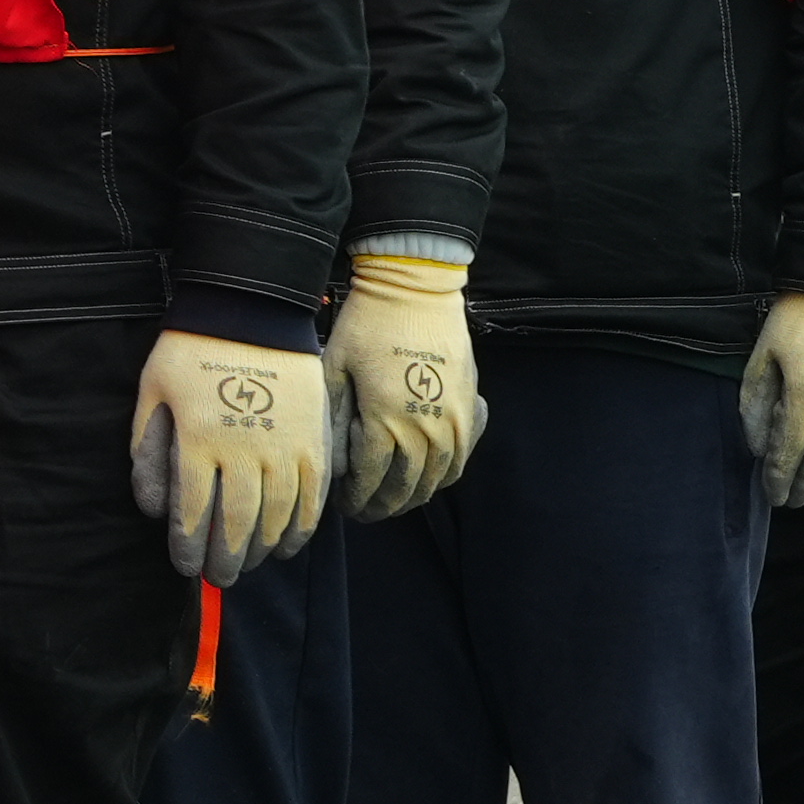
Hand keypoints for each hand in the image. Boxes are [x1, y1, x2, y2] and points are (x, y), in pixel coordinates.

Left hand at [130, 330, 328, 586]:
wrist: (251, 311)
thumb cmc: (191, 351)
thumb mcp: (152, 393)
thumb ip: (148, 452)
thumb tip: (154, 510)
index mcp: (199, 441)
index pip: (193, 514)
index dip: (189, 548)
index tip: (186, 567)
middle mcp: (245, 451)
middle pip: (237, 525)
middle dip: (226, 559)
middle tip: (219, 577)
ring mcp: (286, 448)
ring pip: (277, 518)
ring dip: (261, 550)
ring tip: (249, 565)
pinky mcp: (316, 441)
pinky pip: (313, 499)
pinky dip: (301, 528)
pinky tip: (288, 545)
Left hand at [327, 262, 485, 521]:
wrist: (414, 289)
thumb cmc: (366, 324)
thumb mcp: (334, 368)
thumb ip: (335, 421)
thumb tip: (334, 466)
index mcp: (385, 421)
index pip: (370, 479)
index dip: (357, 499)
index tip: (344, 507)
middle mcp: (424, 430)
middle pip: (405, 487)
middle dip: (383, 506)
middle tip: (365, 513)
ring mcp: (453, 422)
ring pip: (436, 479)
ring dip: (413, 497)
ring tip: (392, 503)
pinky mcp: (469, 409)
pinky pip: (461, 459)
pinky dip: (443, 478)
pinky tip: (428, 481)